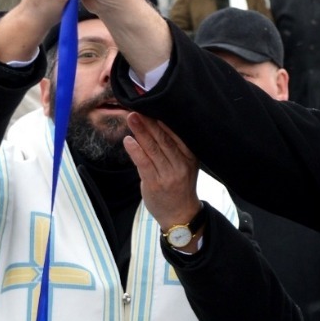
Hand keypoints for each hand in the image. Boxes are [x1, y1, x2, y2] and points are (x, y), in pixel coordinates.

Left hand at [123, 112, 201, 230]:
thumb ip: (175, 148)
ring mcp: (168, 175)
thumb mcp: (186, 166)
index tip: (154, 105)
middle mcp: (181, 165)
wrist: (181, 215)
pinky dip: (135, 150)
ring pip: (152, 148)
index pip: (177, 134)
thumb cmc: (181, 187)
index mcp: (191, 157)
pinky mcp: (154, 183)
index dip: (165, 119)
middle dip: (150, 121)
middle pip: (163, 139)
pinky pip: (143, 163)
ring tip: (131, 118)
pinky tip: (128, 140)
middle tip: (138, 107)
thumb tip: (157, 125)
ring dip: (140, 131)